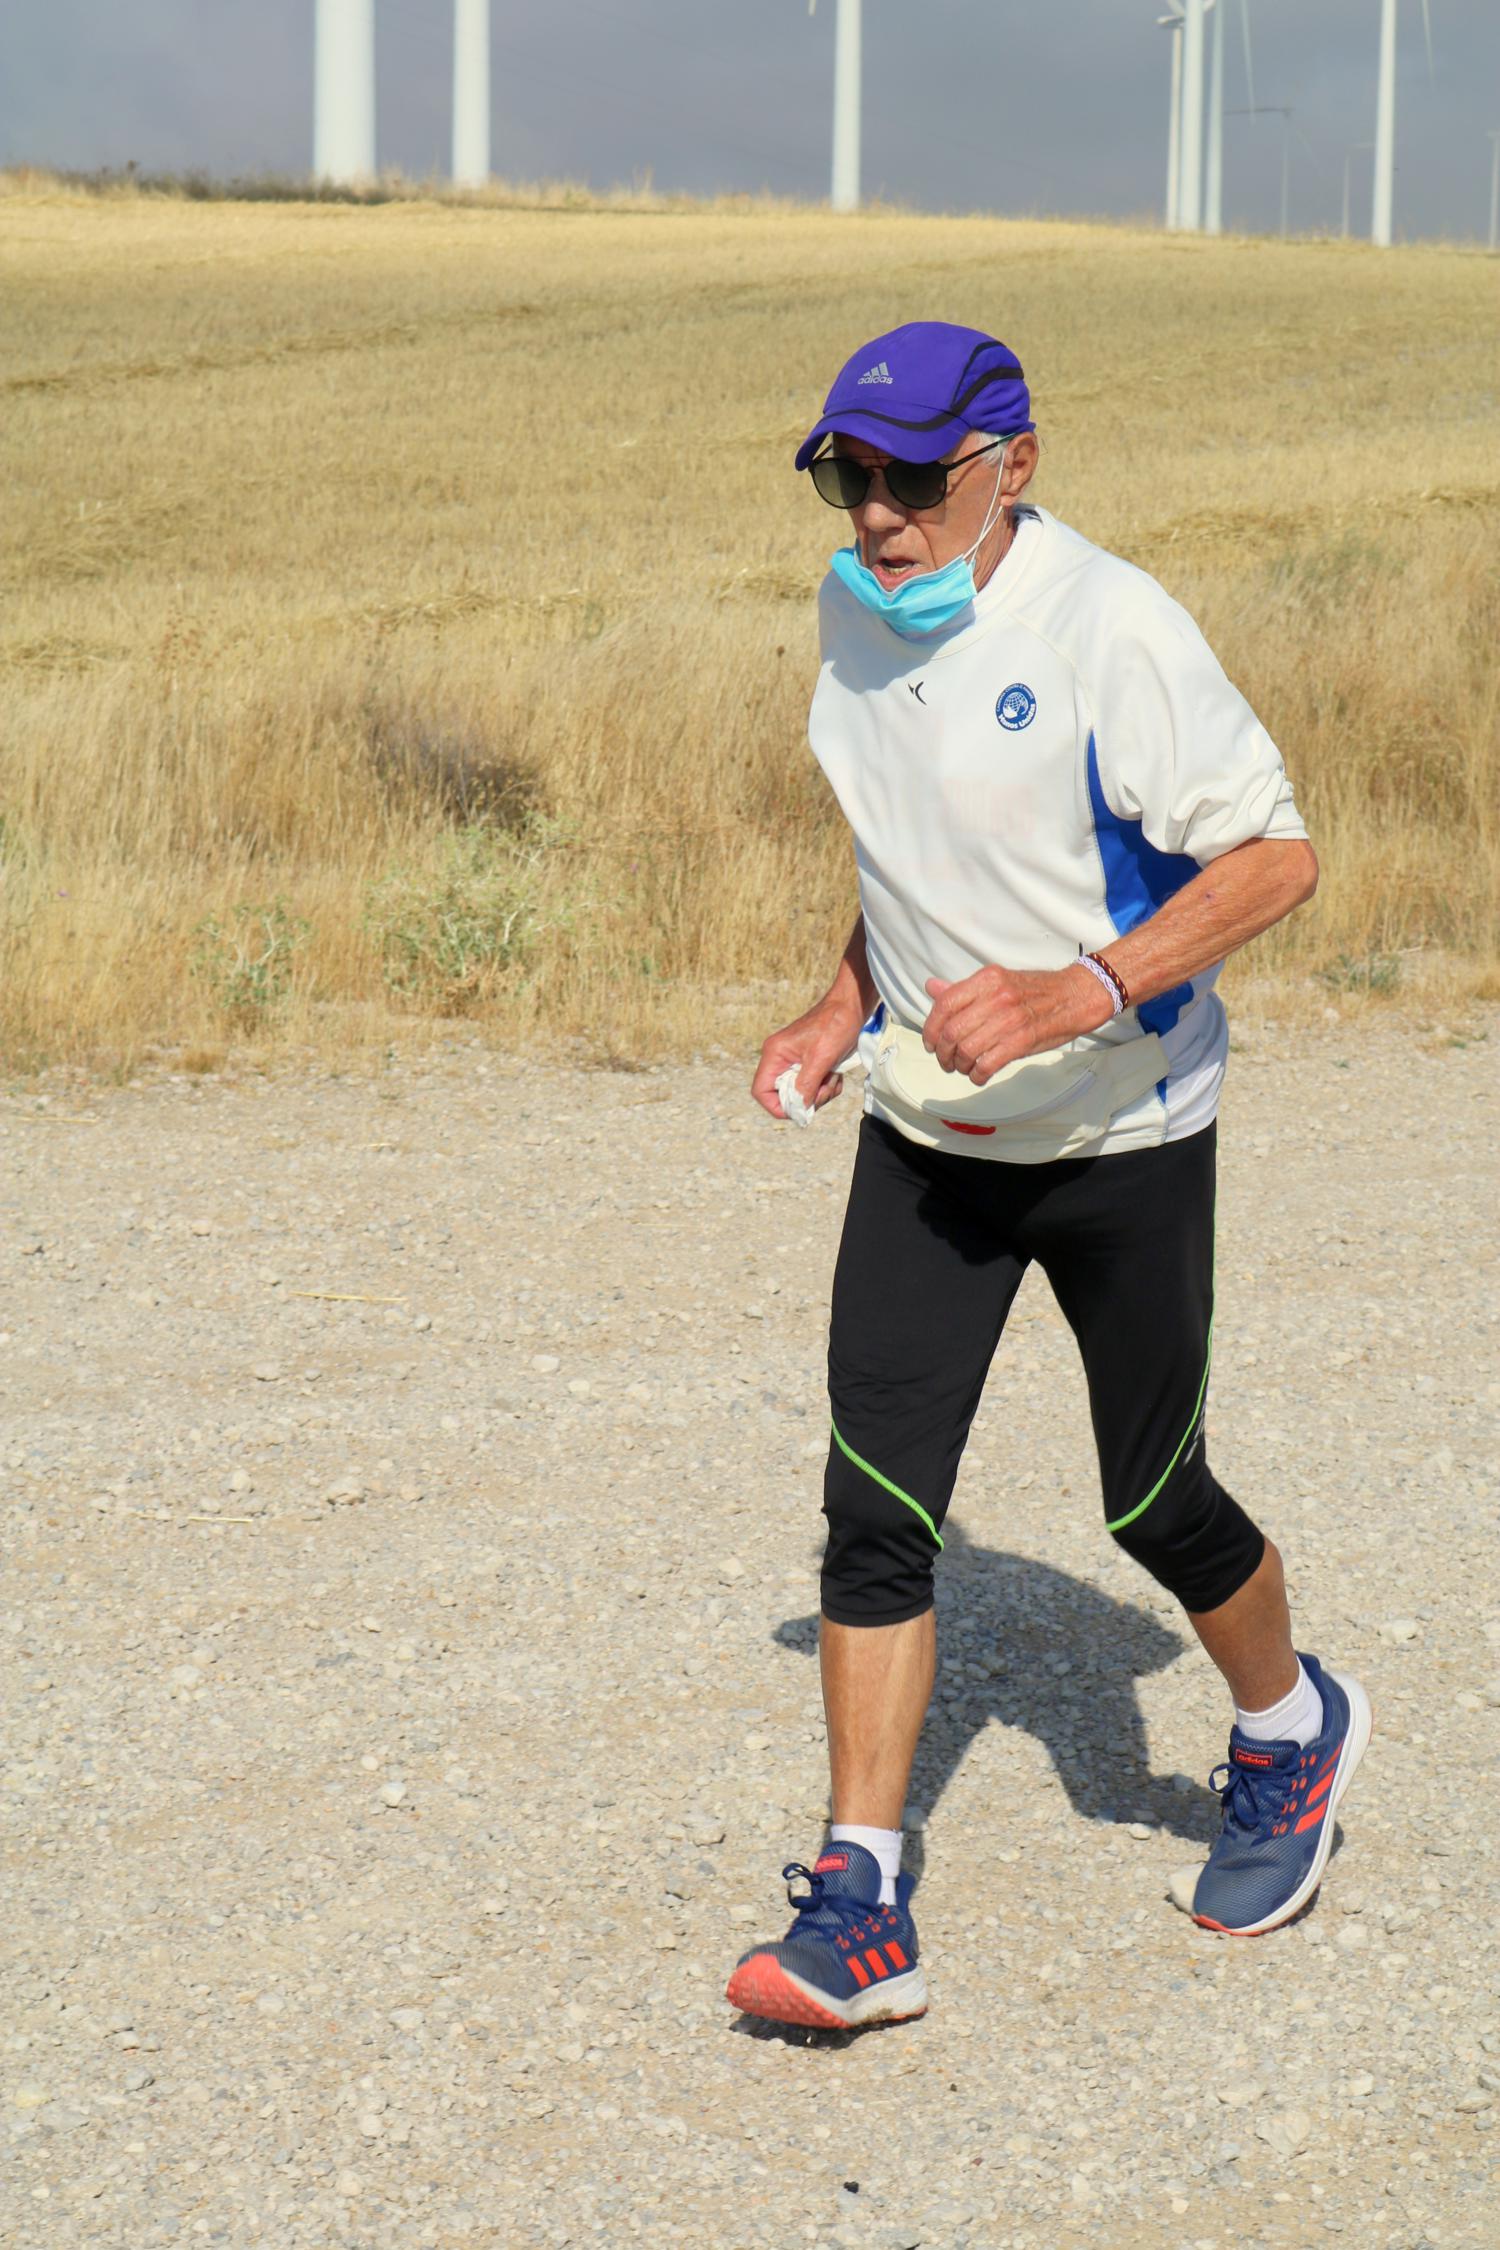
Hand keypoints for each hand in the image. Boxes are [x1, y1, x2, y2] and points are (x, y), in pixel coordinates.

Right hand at [751, 992, 862, 1120]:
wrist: (852, 1005)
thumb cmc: (836, 1024)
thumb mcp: (821, 1059)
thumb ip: (806, 1085)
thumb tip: (799, 1109)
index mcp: (775, 1054)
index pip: (761, 1091)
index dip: (778, 1106)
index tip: (801, 1109)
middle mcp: (780, 1058)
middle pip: (783, 1095)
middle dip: (807, 1098)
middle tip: (825, 1088)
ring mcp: (794, 1060)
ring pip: (801, 1092)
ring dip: (820, 1092)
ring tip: (834, 1077)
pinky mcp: (808, 1062)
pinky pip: (812, 1085)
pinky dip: (826, 1086)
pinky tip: (836, 1074)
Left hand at [922, 963, 1111, 1083]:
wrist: (1076, 996)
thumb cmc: (1036, 991)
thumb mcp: (998, 982)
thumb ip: (964, 990)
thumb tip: (932, 987)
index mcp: (986, 979)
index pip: (944, 1004)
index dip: (931, 1028)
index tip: (931, 1043)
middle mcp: (996, 996)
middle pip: (952, 1031)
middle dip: (943, 1053)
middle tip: (946, 1061)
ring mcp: (1010, 1019)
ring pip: (967, 1050)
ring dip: (960, 1066)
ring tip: (964, 1068)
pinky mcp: (1023, 1040)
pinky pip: (988, 1064)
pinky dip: (977, 1075)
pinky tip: (979, 1075)